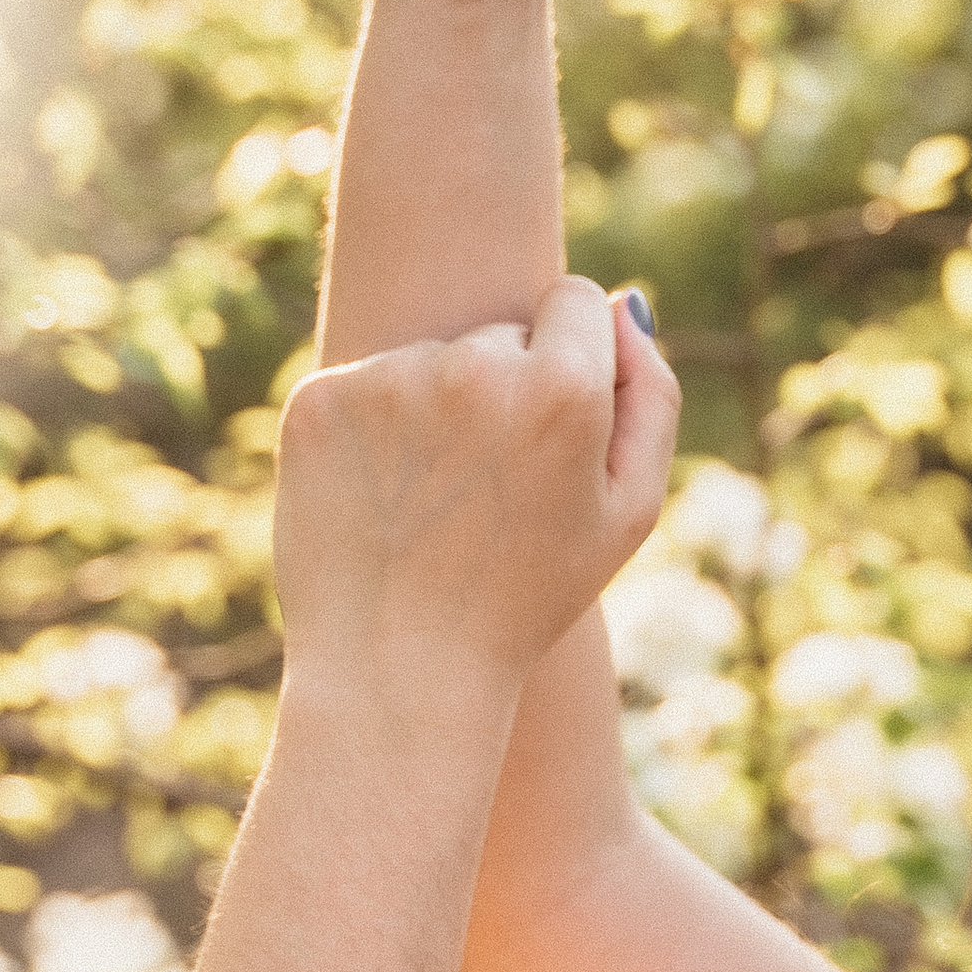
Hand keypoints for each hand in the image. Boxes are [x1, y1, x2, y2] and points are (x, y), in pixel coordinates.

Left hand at [274, 279, 679, 713]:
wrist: (398, 673)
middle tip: (488, 494)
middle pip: (500, 332)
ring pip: (427, 360)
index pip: (574, 299)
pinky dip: (371, 434)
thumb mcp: (629, 512)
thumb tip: (623, 306)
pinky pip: (362, 386)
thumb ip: (652, 398)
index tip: (549, 430)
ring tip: (432, 508)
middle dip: (503, 391)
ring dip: (433, 413)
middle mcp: (474, 366)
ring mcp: (387, 380)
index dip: (570, 364)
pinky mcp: (318, 402)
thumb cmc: (528, 598)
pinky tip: (383, 504)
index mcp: (562, 388)